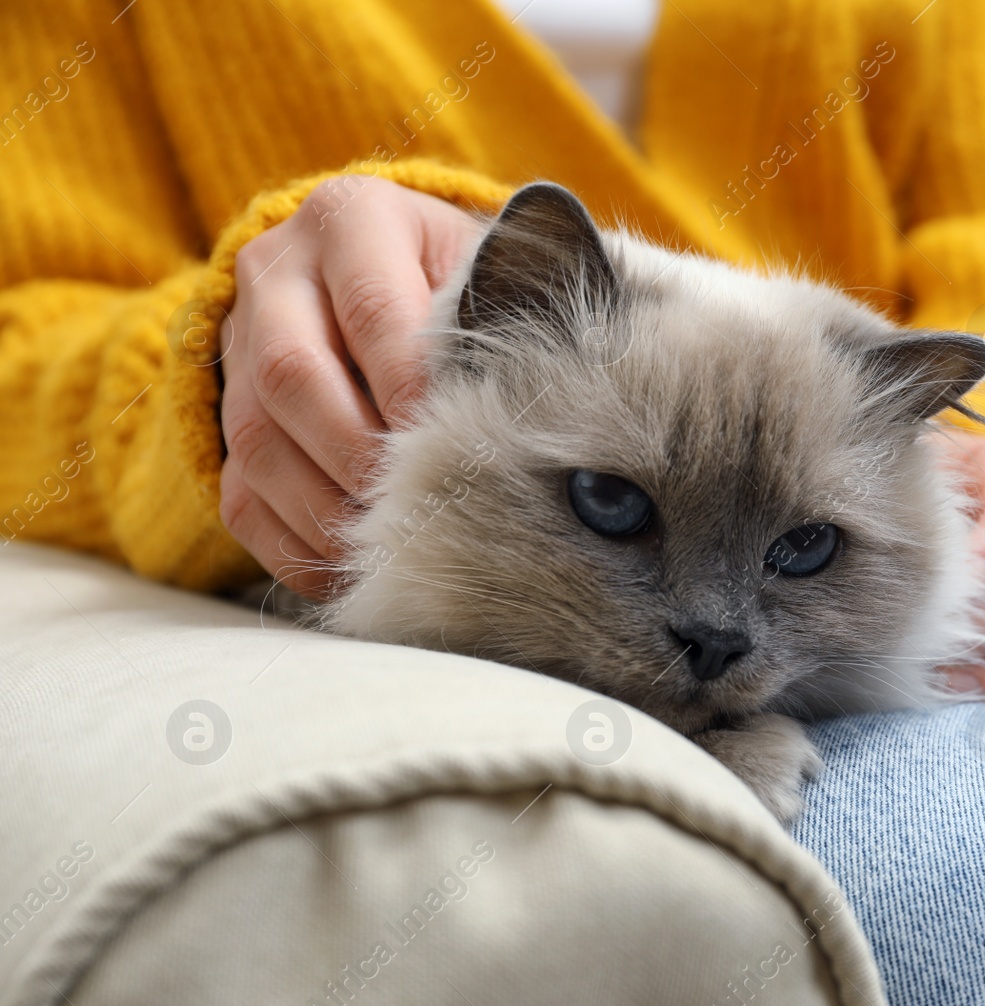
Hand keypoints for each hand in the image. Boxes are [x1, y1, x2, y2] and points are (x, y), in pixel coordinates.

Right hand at [219, 177, 481, 596]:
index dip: (410, 384)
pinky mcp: (224, 419)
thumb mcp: (488, 272)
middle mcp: (276, 273)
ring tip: (391, 545)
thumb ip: (499, 317)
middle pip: (292, 375)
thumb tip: (520, 411)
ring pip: (257, 441)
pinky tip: (352, 567)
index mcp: (351, 219)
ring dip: (327, 507)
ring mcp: (238, 347)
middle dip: (360, 454)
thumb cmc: (468, 282)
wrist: (396, 274)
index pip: (374, 308)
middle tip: (419, 503)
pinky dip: (295, 544)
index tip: (454, 440)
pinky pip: (241, 495)